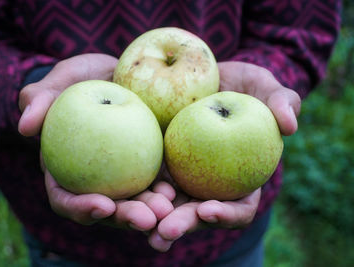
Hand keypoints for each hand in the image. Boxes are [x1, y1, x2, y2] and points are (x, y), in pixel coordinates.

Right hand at [18, 54, 173, 229]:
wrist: (114, 73)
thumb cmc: (80, 79)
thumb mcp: (59, 81)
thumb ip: (39, 99)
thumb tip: (25, 126)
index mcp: (66, 169)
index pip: (66, 199)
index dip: (81, 208)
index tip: (102, 204)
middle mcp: (95, 179)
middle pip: (107, 209)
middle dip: (125, 217)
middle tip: (147, 219)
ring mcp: (124, 175)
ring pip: (136, 202)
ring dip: (152, 212)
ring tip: (168, 209)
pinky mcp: (148, 164)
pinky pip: (158, 182)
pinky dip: (168, 190)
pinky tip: (179, 190)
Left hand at [148, 61, 300, 251]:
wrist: (202, 75)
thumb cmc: (239, 83)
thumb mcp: (262, 86)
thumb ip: (281, 101)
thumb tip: (290, 126)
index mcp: (240, 177)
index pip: (239, 207)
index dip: (228, 214)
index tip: (209, 208)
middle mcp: (210, 184)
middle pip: (198, 214)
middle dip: (183, 224)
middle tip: (165, 230)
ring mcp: (182, 177)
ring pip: (168, 206)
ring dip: (154, 220)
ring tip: (140, 224)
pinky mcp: (157, 165)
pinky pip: (145, 184)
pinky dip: (135, 195)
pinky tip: (116, 200)